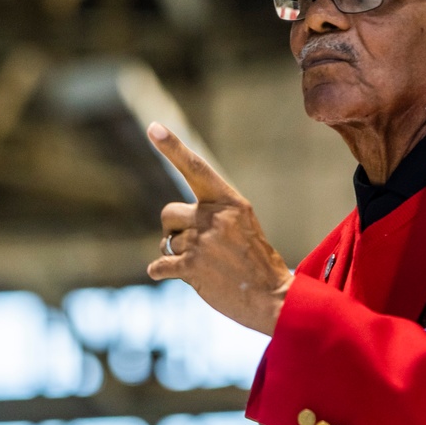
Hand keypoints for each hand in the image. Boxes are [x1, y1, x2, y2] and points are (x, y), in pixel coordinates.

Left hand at [146, 123, 292, 335]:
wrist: (273, 296)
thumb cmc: (255, 260)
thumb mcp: (242, 224)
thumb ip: (212, 213)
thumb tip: (170, 222)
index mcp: (230, 200)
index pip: (196, 168)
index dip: (172, 147)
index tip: (153, 127)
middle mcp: (214, 216)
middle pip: (168, 212)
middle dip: (174, 229)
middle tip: (197, 246)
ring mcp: (203, 241)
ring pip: (166, 241)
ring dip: (177, 254)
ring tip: (204, 265)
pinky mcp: (191, 267)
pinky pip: (159, 264)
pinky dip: (162, 272)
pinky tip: (182, 276)